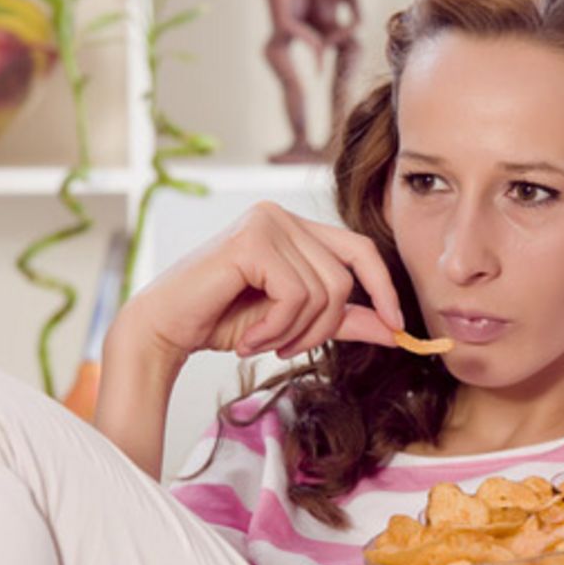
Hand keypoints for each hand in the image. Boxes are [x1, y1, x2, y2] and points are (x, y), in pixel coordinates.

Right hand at [119, 201, 403, 363]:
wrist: (165, 330)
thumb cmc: (224, 321)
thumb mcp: (297, 322)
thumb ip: (345, 320)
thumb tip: (397, 330)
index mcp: (296, 228)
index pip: (360, 250)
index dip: (384, 288)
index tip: (398, 327)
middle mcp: (282, 215)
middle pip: (344, 279)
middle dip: (322, 327)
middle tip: (286, 348)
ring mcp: (266, 222)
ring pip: (323, 291)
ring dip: (295, 332)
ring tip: (260, 342)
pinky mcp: (251, 241)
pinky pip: (294, 295)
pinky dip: (277, 328)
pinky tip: (249, 338)